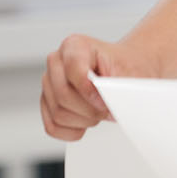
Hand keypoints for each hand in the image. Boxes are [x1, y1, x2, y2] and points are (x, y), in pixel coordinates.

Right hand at [40, 35, 157, 140]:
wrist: (125, 70)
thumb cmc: (127, 68)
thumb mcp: (129, 73)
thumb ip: (116, 87)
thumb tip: (108, 106)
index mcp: (74, 46)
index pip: (73, 71)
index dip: (91, 91)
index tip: (106, 101)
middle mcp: (56, 61)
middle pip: (63, 96)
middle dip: (90, 110)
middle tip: (107, 110)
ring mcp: (48, 83)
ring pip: (58, 113)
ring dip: (84, 121)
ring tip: (99, 112)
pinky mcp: (46, 102)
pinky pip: (52, 126)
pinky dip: (72, 131)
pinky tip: (86, 122)